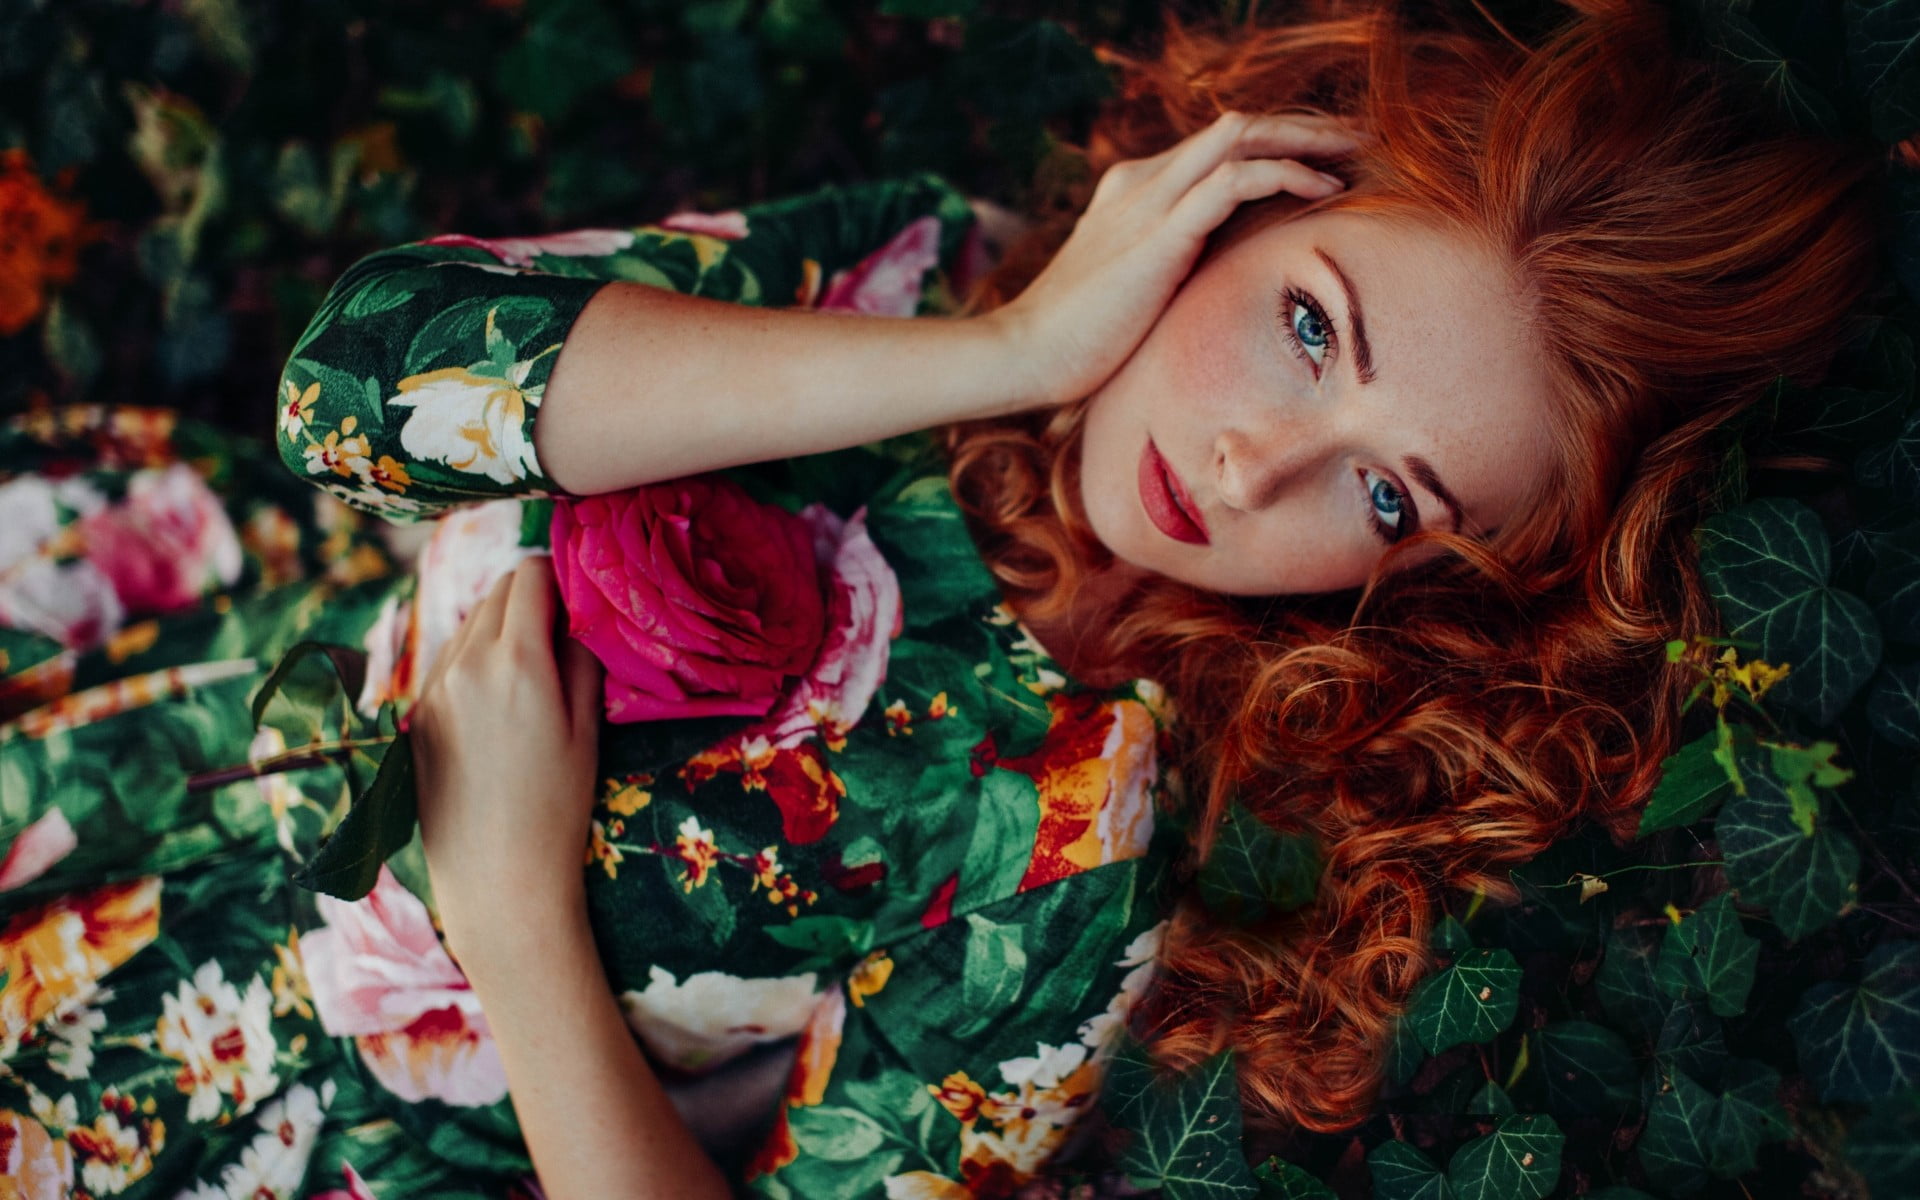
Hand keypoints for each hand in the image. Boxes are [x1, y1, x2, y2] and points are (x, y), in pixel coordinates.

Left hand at [407, 557, 603, 965]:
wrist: (498, 880)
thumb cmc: (557, 810)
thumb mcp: (588, 730)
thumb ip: (582, 659)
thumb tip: (577, 616)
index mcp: (515, 662)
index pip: (530, 575)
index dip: (560, 575)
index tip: (581, 596)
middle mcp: (465, 664)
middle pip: (497, 591)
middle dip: (532, 596)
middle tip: (565, 629)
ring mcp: (433, 689)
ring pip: (470, 623)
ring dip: (502, 627)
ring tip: (533, 671)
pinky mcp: (417, 716)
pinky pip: (450, 661)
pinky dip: (477, 660)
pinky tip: (500, 703)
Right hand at [984, 110, 1366, 407]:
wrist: (1022, 355)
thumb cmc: (1073, 344)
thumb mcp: (1129, 297)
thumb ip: (1166, 280)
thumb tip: (1210, 304)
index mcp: (1133, 192)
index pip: (1216, 147)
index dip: (1274, 145)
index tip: (1324, 163)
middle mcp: (1141, 182)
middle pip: (1237, 126)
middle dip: (1302, 127)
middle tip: (1356, 140)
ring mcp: (1148, 200)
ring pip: (1242, 135)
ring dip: (1306, 137)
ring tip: (1355, 152)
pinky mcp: (1160, 231)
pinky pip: (1236, 180)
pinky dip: (1287, 175)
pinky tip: (1324, 191)